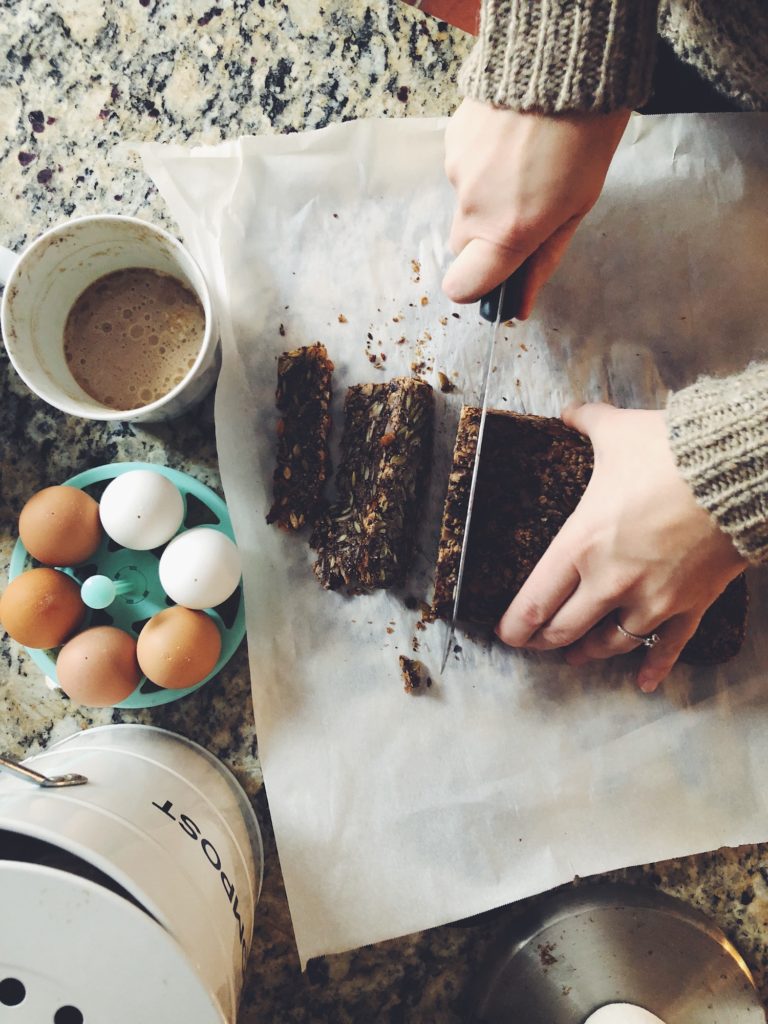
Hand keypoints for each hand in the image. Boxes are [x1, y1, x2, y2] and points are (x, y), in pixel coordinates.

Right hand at [442, 99, 629, 317]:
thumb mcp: (576, 208)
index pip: (462, 288)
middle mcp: (472, 208)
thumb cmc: (584, 139)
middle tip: (527, 210)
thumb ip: (542, 260)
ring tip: (526, 160)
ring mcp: (456, 172)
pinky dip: (483, 163)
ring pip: (465, 203)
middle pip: (464, 246)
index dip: (478, 290)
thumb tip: (519, 305)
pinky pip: (462, 168)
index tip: (498, 279)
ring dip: (489, 194)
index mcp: (506, 233)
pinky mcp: (451, 141)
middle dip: (489, 239)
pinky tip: (511, 138)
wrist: (563, 58)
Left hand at [495, 403, 747, 691]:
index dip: (516, 625)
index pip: (534, 601)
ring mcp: (651, 599)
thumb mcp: (616, 432)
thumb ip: (586, 422)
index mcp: (580, 545)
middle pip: (566, 628)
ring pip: (610, 643)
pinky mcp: (689, 605)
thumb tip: (569, 410)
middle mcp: (609, 581)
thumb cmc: (669, 452)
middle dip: (547, 640)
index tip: (507, 635)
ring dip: (589, 653)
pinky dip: (655, 667)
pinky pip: (668, 647)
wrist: (734, 471)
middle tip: (537, 644)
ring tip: (576, 657)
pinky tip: (644, 683)